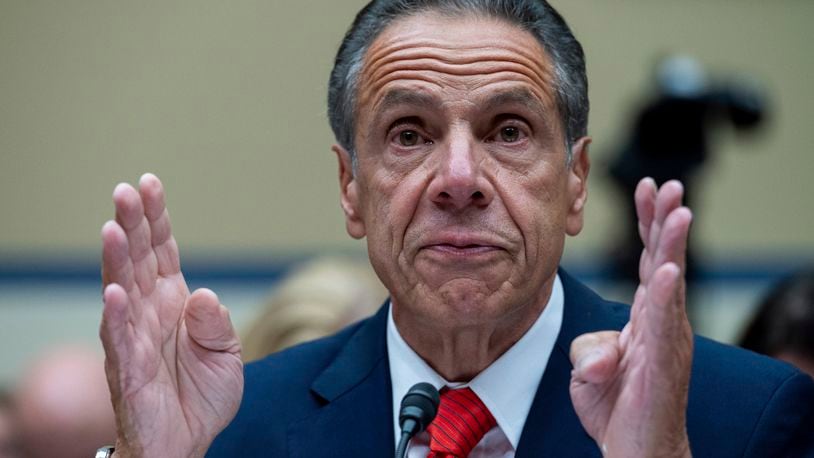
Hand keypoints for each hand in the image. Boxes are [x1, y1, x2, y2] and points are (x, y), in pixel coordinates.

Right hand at [100, 173, 242, 456]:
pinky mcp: (127, 368)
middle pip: (137, 259)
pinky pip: (120, 338)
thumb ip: (216, 323)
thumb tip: (203, 295)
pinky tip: (114, 291)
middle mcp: (150, 311)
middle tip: (126, 190)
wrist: (187, 441)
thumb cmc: (202, 394)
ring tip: (113, 227)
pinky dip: (117, 315)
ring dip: (116, 259)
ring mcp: (134, 336)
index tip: (149, 183)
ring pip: (121, 289)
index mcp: (174, 300)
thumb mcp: (225, 352)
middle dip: (132, 224)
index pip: (162, 249)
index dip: (155, 217)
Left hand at [569, 178, 693, 456]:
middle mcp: (661, 321)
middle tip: (665, 184)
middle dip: (664, 219)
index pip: (649, 260)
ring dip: (672, 245)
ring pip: (670, 282)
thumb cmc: (617, 408)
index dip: (648, 224)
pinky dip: (667, 294)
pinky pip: (665, 322)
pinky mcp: (664, 361)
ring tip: (677, 209)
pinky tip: (669, 269)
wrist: (635, 449)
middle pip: (664, 259)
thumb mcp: (590, 370)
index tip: (645, 189)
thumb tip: (594, 350)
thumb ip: (589, 348)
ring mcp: (667, 340)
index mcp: (646, 316)